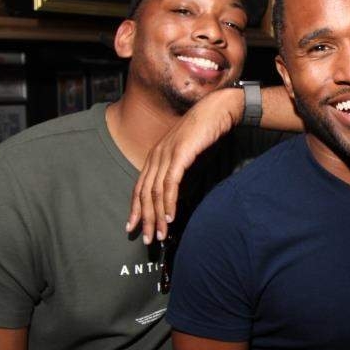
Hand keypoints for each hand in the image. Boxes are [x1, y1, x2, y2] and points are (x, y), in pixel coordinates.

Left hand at [126, 87, 242, 243]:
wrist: (216, 110)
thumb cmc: (204, 131)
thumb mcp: (187, 153)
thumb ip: (178, 169)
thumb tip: (176, 191)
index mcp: (155, 156)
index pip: (140, 187)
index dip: (136, 209)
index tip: (133, 228)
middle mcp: (156, 156)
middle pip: (144, 193)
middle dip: (145, 219)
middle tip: (147, 239)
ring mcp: (167, 155)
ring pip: (156, 192)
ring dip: (157, 216)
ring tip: (160, 234)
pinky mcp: (180, 155)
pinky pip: (170, 184)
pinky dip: (169, 202)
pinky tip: (171, 216)